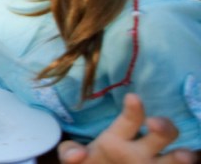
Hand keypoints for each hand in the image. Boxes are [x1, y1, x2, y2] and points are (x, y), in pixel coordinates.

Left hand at [58, 94, 193, 163]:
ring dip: (182, 156)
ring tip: (185, 155)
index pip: (129, 120)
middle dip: (164, 126)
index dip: (133, 109)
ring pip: (175, 158)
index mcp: (119, 137)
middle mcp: (143, 150)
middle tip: (155, 124)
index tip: (132, 98)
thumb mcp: (77, 158)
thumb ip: (70, 153)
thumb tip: (76, 155)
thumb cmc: (92, 163)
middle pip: (162, 133)